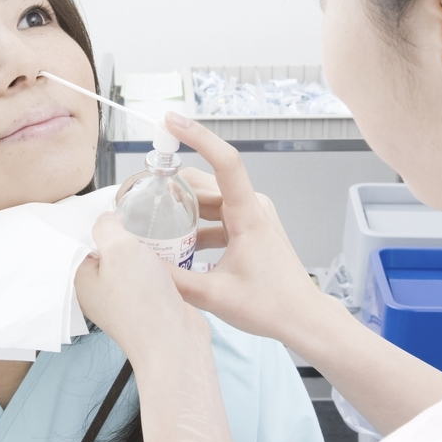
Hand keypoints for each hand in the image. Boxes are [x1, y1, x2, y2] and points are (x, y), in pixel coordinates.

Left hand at [75, 212, 209, 367]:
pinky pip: (147, 274)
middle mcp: (98, 290)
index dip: (95, 222)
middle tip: (135, 213)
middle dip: (121, 233)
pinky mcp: (146, 303)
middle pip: (106, 250)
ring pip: (129, 262)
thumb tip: (108, 219)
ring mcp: (123, 298)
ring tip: (154, 228)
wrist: (174, 341)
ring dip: (142, 248)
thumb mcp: (119, 248)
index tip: (109, 205)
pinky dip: (156, 263)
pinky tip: (167, 251)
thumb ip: (107, 227)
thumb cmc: (142, 299)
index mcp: (81, 279)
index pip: (80, 241)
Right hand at [164, 113, 326, 343]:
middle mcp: (252, 207)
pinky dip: (196, 225)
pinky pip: (216, 216)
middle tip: (143, 193)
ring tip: (154, 222)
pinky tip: (177, 244)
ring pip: (209, 200)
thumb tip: (138, 264)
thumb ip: (174, 280)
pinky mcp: (250, 229)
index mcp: (248, 215)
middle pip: (207, 180)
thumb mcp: (214, 296)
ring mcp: (252, 217)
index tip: (171, 121)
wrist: (303, 319)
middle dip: (174, 184)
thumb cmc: (271, 306)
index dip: (197, 137)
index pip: (225, 162)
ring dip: (184, 209)